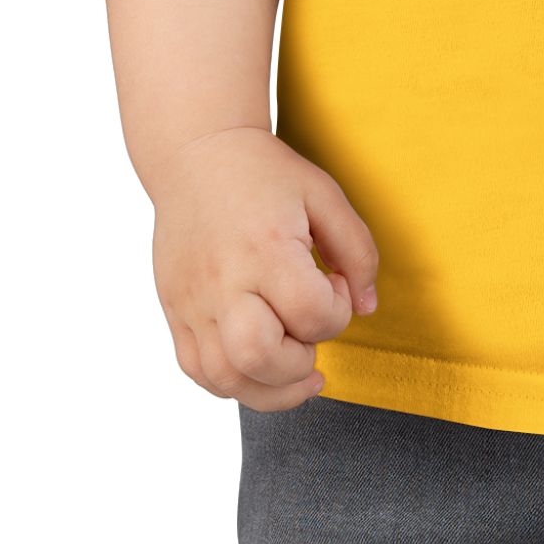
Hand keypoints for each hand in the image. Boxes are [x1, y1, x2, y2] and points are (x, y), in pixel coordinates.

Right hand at [150, 126, 380, 411]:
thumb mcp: (324, 195)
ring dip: (271, 388)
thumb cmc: (264, 174)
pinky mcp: (176, 312)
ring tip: (296, 369)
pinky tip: (261, 367)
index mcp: (265, 247)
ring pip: (226, 377)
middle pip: (259, 356)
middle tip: (312, 334)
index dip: (337, 312)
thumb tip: (367, 308)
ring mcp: (193, 302)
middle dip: (300, 363)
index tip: (334, 286)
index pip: (309, 313)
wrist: (196, 156)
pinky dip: (234, 383)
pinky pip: (199, 371)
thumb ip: (357, 250)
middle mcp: (223, 281)